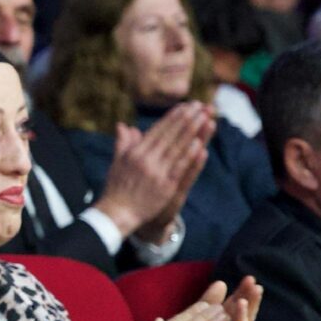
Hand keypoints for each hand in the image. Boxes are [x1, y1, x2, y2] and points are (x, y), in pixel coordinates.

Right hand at [95, 103, 210, 239]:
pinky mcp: (165, 187)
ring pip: (177, 149)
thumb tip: (124, 126)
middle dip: (185, 119)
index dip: (172, 118)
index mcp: (135, 153)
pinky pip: (180, 168)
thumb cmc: (116, 188)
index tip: (184, 106)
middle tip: (199, 106)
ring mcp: (156, 173)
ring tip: (204, 118)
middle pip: (170, 136)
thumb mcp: (117, 162)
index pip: (157, 130)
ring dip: (192, 132)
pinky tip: (200, 145)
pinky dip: (190, 156)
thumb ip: (123, 143)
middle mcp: (146, 160)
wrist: (117, 213)